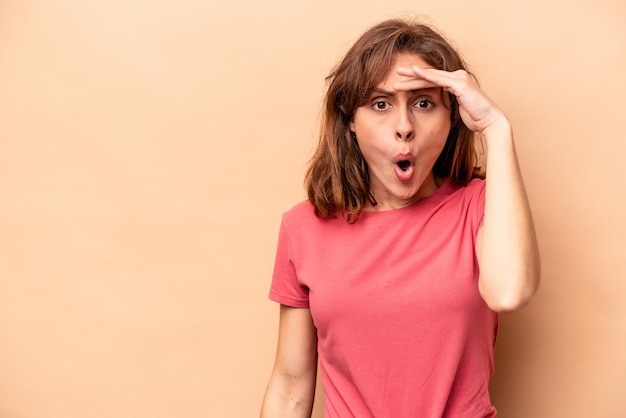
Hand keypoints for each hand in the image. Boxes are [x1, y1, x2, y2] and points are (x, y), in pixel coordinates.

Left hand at [394, 66, 508, 134]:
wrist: (489, 121)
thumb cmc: (475, 118)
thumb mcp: (456, 110)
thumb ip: (448, 104)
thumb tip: (438, 106)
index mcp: (456, 82)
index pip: (432, 80)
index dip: (416, 81)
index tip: (402, 82)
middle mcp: (457, 76)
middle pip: (430, 75)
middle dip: (411, 75)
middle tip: (396, 73)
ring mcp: (459, 78)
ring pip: (431, 75)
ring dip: (413, 75)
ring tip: (398, 74)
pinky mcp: (460, 83)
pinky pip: (439, 78)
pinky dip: (425, 75)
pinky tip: (414, 72)